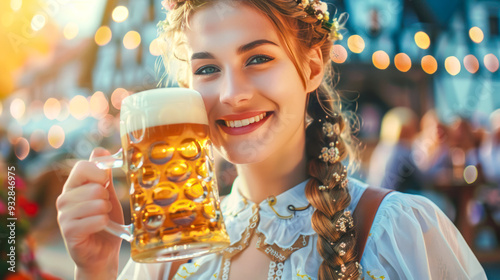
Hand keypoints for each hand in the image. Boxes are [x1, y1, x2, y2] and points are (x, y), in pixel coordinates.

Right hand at [56, 148, 124, 278]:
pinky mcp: (69, 232)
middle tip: (104, 208)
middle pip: (93, 186)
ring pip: (97, 203)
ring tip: (102, 218)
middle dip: (106, 198)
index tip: (105, 183)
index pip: (82, 166)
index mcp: (73, 186)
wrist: (102, 251)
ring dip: (106, 211)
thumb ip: (104, 175)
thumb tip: (101, 150)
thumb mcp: (107, 194)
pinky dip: (104, 223)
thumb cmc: (105, 220)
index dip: (100, 172)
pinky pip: (96, 220)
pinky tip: (101, 227)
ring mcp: (64, 216)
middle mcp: (64, 199)